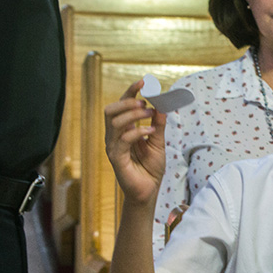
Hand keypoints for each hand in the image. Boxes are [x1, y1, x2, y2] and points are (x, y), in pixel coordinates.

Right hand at [105, 79, 166, 203]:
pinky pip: (122, 139)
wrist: (148, 191)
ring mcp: (113, 146)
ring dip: (134, 114)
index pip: (121, 105)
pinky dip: (137, 132)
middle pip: (111, 110)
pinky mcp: (116, 158)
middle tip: (145, 102)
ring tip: (150, 115)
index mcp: (123, 130)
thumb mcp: (158, 143)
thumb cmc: (150, 168)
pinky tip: (150, 132)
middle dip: (128, 101)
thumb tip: (162, 106)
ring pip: (114, 122)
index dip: (130, 91)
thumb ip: (159, 125)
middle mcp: (114, 136)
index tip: (143, 81)